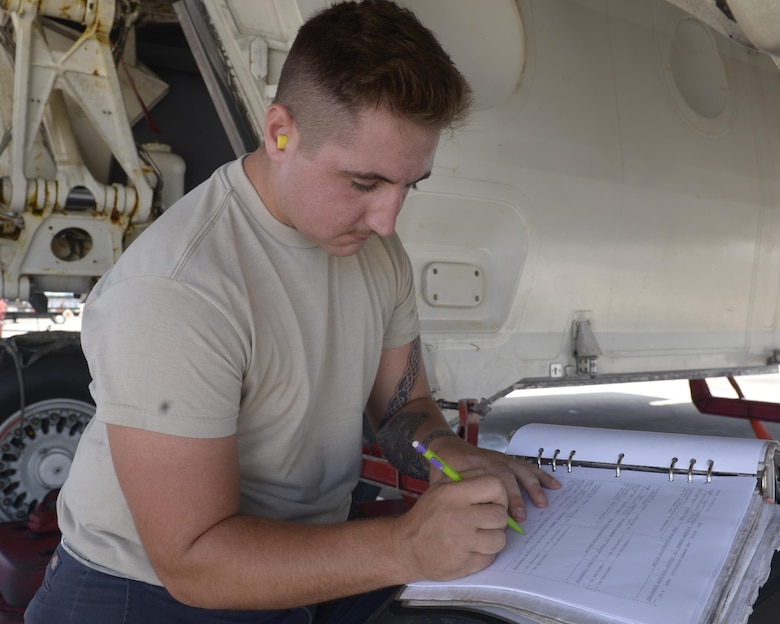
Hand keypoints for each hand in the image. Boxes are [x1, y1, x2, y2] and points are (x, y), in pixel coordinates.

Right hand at [393, 473, 508, 580]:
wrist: (406, 547)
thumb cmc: (426, 516)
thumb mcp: (440, 489)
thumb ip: (466, 482)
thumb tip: (497, 484)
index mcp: (452, 493)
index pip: (494, 485)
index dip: (499, 494)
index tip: (493, 501)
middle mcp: (457, 516)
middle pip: (500, 514)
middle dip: (496, 518)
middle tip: (483, 521)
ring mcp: (461, 542)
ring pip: (500, 539)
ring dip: (492, 538)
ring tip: (477, 536)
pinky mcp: (464, 564)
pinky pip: (490, 557)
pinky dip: (483, 554)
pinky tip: (469, 549)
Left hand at [428, 436, 560, 524]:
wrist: (445, 447)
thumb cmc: (443, 470)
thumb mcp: (441, 483)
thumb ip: (454, 498)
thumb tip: (471, 522)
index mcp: (470, 465)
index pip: (489, 479)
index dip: (500, 497)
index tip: (505, 517)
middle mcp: (487, 459)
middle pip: (505, 474)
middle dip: (516, 496)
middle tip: (521, 517)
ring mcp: (498, 458)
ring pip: (519, 469)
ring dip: (532, 486)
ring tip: (542, 503)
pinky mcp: (506, 459)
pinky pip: (525, 466)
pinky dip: (540, 475)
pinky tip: (553, 485)